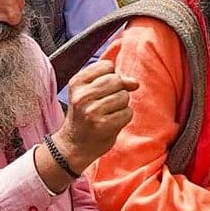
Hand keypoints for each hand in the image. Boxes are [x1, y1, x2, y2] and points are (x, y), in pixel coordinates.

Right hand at [53, 59, 135, 174]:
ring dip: (122, 105)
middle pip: (117, 80)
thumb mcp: (89, 92)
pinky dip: (124, 117)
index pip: (107, 66)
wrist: (74, 145)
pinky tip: (112, 122)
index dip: (111, 76)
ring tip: (108, 113)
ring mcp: (91, 111)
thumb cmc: (85, 115)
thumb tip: (134, 83)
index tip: (102, 90)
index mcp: (76, 82)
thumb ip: (111, 80)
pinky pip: (127, 112)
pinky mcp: (103, 125)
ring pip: (124, 96)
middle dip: (118, 90)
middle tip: (106, 104)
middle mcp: (82, 96)